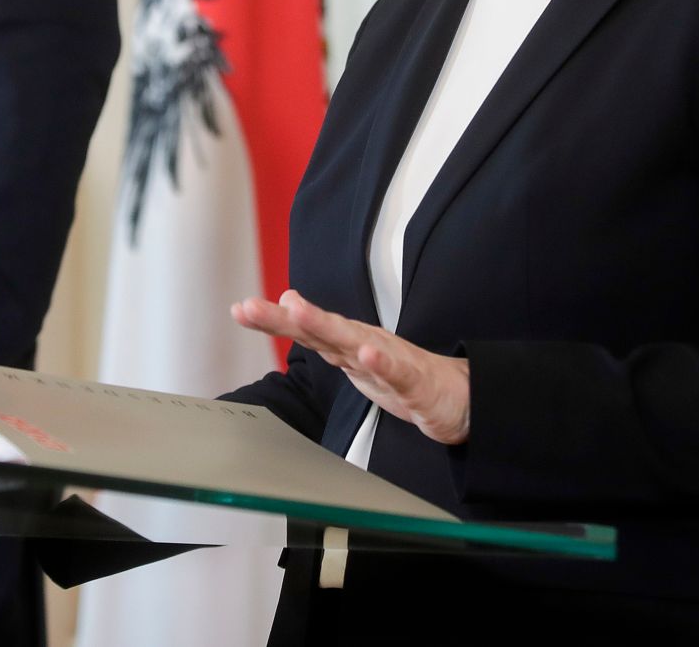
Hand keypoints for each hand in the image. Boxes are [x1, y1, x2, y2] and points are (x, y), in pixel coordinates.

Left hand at [232, 289, 471, 445]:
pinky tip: (367, 352)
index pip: (303, 329)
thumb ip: (319, 330)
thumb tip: (286, 300)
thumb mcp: (354, 352)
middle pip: (320, 329)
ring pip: (353, 342)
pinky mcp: (414, 382)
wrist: (457, 397)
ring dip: (325, 325)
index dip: (272, 320)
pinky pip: (396, 371)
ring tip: (298, 312)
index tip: (241, 310)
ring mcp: (388, 360)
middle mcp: (363, 344)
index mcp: (347, 342)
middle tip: (253, 307)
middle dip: (286, 318)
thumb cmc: (403, 373)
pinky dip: (381, 361)